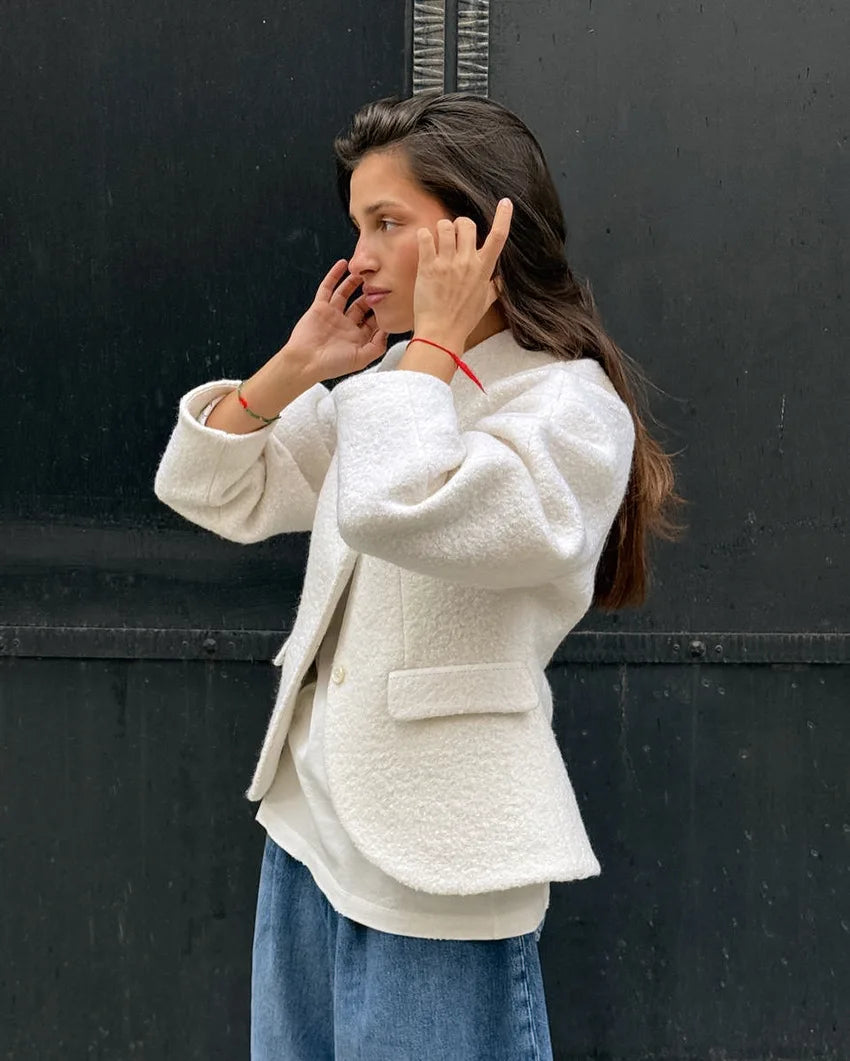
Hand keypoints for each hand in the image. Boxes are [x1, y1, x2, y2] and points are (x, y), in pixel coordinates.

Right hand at [285, 260, 387, 380]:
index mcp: (356, 338)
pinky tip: (342, 264)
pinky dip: (334, 275)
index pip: (373, 322)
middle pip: (361, 305)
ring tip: (364, 271)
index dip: (382, 312)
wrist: (305, 362)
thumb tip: (387, 330)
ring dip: (354, 282)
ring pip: (345, 293)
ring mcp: (332, 314)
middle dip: (370, 294)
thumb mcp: (361, 359)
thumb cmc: (331, 364)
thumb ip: (377, 346)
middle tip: (381, 281)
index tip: (393, 300)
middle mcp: (345, 325)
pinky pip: (327, 288)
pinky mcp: (319, 307)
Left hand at [412, 198, 512, 346]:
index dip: (504, 217)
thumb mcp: (485, 303)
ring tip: (438, 240)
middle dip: (460, 225)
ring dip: (441, 229)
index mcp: (484, 269)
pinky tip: (424, 243)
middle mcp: (467, 262)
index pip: (499, 237)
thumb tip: (502, 281)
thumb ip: (495, 287)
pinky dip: (424, 235)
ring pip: (445, 226)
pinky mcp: (428, 266)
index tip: (506, 203)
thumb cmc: (463, 320)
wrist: (442, 333)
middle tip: (454, 235)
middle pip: (467, 223)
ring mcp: (447, 263)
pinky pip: (425, 237)